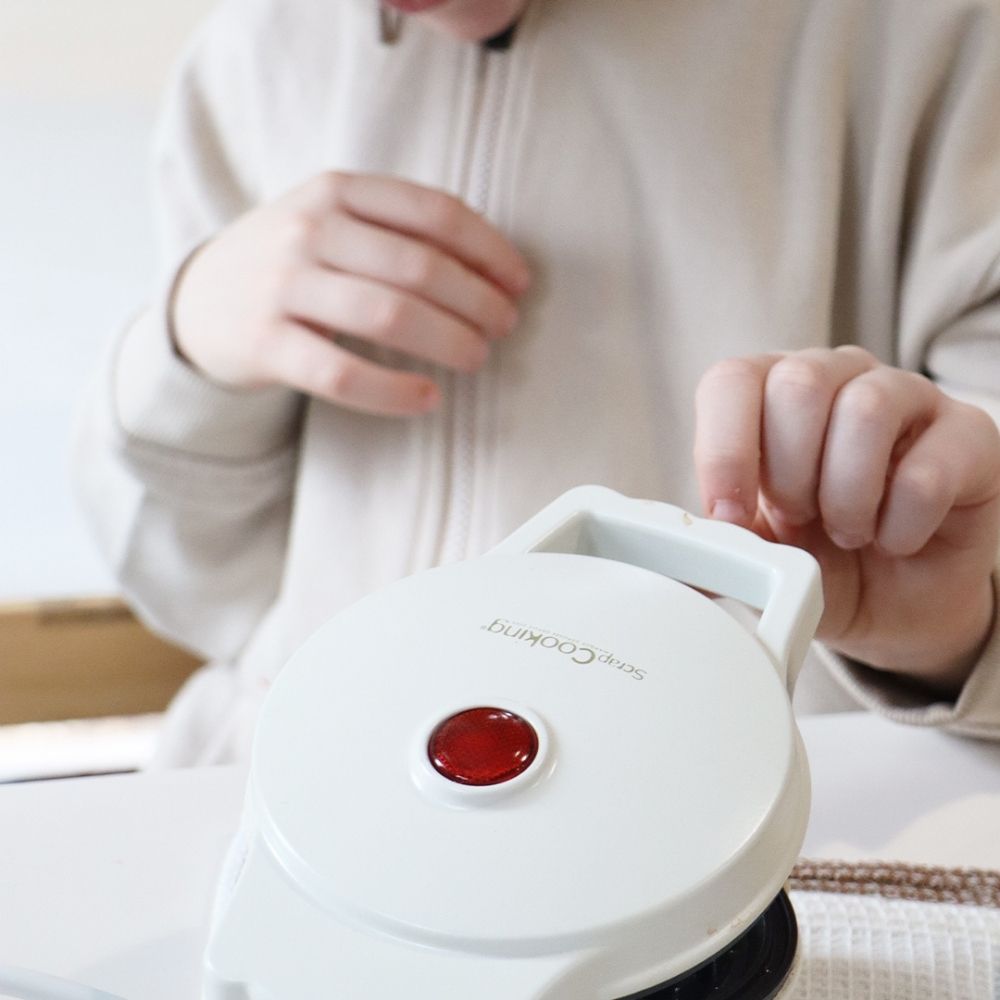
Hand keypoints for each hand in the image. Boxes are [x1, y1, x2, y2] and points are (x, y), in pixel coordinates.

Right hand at [171, 172, 530, 415]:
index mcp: (337, 189)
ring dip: (449, 341)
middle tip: (504, 328)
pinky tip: (427, 399)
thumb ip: (398, 229)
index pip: (434, 213)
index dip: (489, 250)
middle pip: (420, 267)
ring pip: (389, 315)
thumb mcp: (332, 220)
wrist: (198, 302)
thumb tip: (492, 268)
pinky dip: (394, 390)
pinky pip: (342, 373)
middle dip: (478, 301)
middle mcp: (309, 229)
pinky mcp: (265, 344)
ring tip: (477, 359)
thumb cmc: (290, 262)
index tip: (520, 283)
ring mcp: (283, 285)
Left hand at [694, 346, 999, 691]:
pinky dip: (901, 522)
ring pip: (866, 408)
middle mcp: (837, 379)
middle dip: (791, 474)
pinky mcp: (968, 434)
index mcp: (771, 396)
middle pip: (799, 383)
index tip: (729, 513)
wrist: (893, 603)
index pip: (733, 380)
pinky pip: (929, 465)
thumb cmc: (819, 561)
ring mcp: (907, 397)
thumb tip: (678, 562)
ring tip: (848, 532)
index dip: (725, 448)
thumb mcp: (758, 555)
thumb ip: (720, 544)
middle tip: (803, 520)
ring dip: (846, 495)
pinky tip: (895, 541)